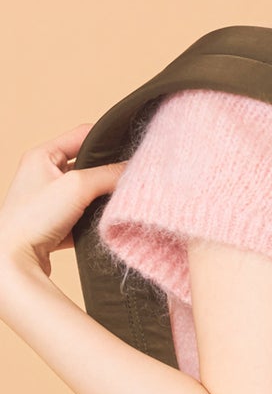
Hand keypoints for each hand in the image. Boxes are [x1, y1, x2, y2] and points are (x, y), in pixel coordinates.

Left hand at [0, 123, 126, 276]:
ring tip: (118, 203)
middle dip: (108, 173)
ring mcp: (49, 200)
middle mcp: (44, 174)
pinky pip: (84, 214)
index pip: (83, 135)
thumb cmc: (32, 218)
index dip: (108, 139)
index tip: (132, 148)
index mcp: (42, 155)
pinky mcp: (56, 223)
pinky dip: (96, 218)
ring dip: (103, 198)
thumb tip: (135, 171)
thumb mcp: (77, 187)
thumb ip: (108, 175)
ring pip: (88, 191)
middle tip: (129, 179)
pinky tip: (105, 224)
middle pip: (88, 165)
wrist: (14, 259)